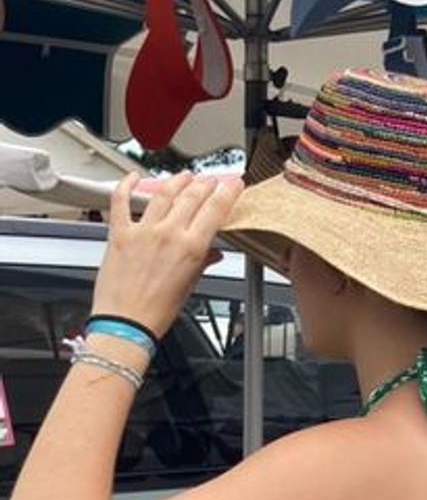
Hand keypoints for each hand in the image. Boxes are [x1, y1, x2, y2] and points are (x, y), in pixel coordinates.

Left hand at [91, 172, 243, 337]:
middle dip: (205, 183)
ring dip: (177, 181)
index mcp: (191, 247)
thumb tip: (212, 253)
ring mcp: (143, 231)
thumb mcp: (190, 284)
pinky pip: (121, 201)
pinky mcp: (120, 233)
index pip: (215, 209)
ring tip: (184, 176)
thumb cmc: (157, 310)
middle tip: (211, 180)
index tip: (233, 184)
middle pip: (192, 195)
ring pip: (164, 193)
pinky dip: (126, 185)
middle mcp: (168, 234)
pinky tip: (133, 177)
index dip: (228, 191)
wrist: (126, 322)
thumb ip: (202, 262)